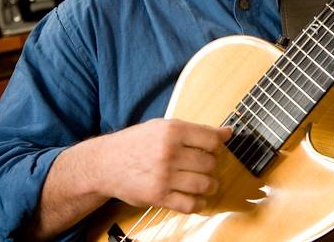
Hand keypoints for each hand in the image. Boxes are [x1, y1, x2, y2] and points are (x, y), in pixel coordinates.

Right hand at [94, 118, 231, 213]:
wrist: (106, 163)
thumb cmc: (137, 143)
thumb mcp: (163, 127)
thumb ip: (195, 130)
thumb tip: (227, 132)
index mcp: (172, 131)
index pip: (212, 140)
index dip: (217, 146)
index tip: (213, 149)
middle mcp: (169, 152)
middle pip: (210, 163)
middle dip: (211, 166)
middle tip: (204, 167)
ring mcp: (164, 176)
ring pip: (204, 184)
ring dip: (210, 186)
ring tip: (205, 184)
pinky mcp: (158, 196)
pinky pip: (190, 205)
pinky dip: (199, 204)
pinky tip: (196, 199)